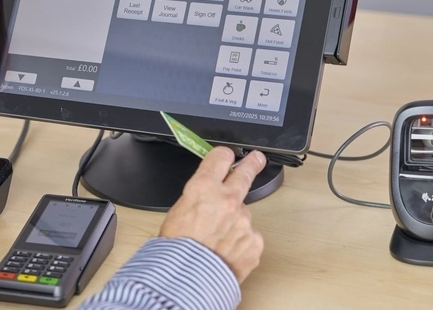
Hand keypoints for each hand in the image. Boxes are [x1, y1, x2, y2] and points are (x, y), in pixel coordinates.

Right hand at [159, 147, 266, 283]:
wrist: (188, 278)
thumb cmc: (176, 248)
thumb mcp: (178, 210)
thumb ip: (198, 197)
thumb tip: (207, 194)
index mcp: (203, 187)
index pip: (220, 157)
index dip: (223, 155)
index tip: (228, 156)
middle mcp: (227, 199)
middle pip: (246, 172)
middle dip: (252, 164)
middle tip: (256, 160)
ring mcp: (245, 220)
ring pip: (244, 213)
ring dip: (236, 220)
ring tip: (218, 239)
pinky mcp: (255, 240)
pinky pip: (249, 236)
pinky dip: (241, 242)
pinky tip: (227, 251)